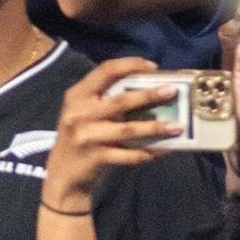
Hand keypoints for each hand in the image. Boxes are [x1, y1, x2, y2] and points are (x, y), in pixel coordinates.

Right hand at [42, 60, 183, 210]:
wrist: (62, 175)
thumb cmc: (82, 136)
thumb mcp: (85, 112)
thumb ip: (107, 99)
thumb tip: (151, 86)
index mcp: (78, 95)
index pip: (106, 70)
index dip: (131, 65)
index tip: (153, 67)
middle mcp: (79, 114)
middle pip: (121, 100)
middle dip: (149, 95)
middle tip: (173, 91)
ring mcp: (86, 137)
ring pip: (128, 130)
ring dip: (155, 127)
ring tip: (177, 126)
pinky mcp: (95, 158)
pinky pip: (129, 155)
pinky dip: (149, 152)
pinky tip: (165, 149)